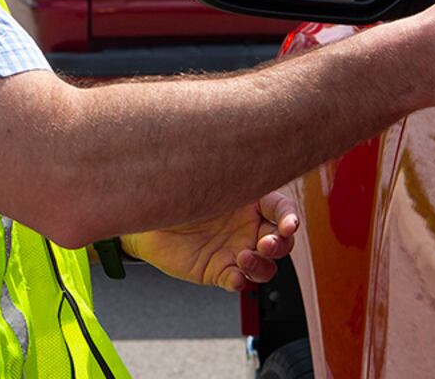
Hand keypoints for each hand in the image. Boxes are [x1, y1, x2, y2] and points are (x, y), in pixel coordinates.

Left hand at [121, 190, 299, 292]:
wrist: (145, 217)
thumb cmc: (176, 190)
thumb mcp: (203, 178)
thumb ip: (225, 174)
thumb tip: (242, 153)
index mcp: (251, 200)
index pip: (282, 210)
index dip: (289, 218)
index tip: (288, 224)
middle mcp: (248, 227)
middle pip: (282, 241)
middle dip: (280, 244)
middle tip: (265, 243)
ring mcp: (235, 250)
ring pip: (266, 267)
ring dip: (262, 266)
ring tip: (244, 258)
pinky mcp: (219, 271)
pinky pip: (238, 281)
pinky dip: (240, 281)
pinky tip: (234, 277)